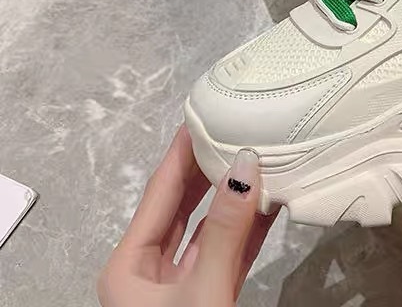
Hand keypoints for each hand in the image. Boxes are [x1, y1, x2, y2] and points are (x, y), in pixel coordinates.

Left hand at [98, 125, 273, 306]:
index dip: (182, 153)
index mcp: (127, 266)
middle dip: (208, 169)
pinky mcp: (209, 298)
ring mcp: (180, 288)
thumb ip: (225, 230)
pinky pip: (229, 254)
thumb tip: (246, 165)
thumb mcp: (203, 288)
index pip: (159, 193)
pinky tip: (271, 202)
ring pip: (209, 231)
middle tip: (232, 130)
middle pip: (181, 206)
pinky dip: (249, 230)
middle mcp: (149, 272)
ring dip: (234, 199)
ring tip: (256, 160)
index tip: (202, 114)